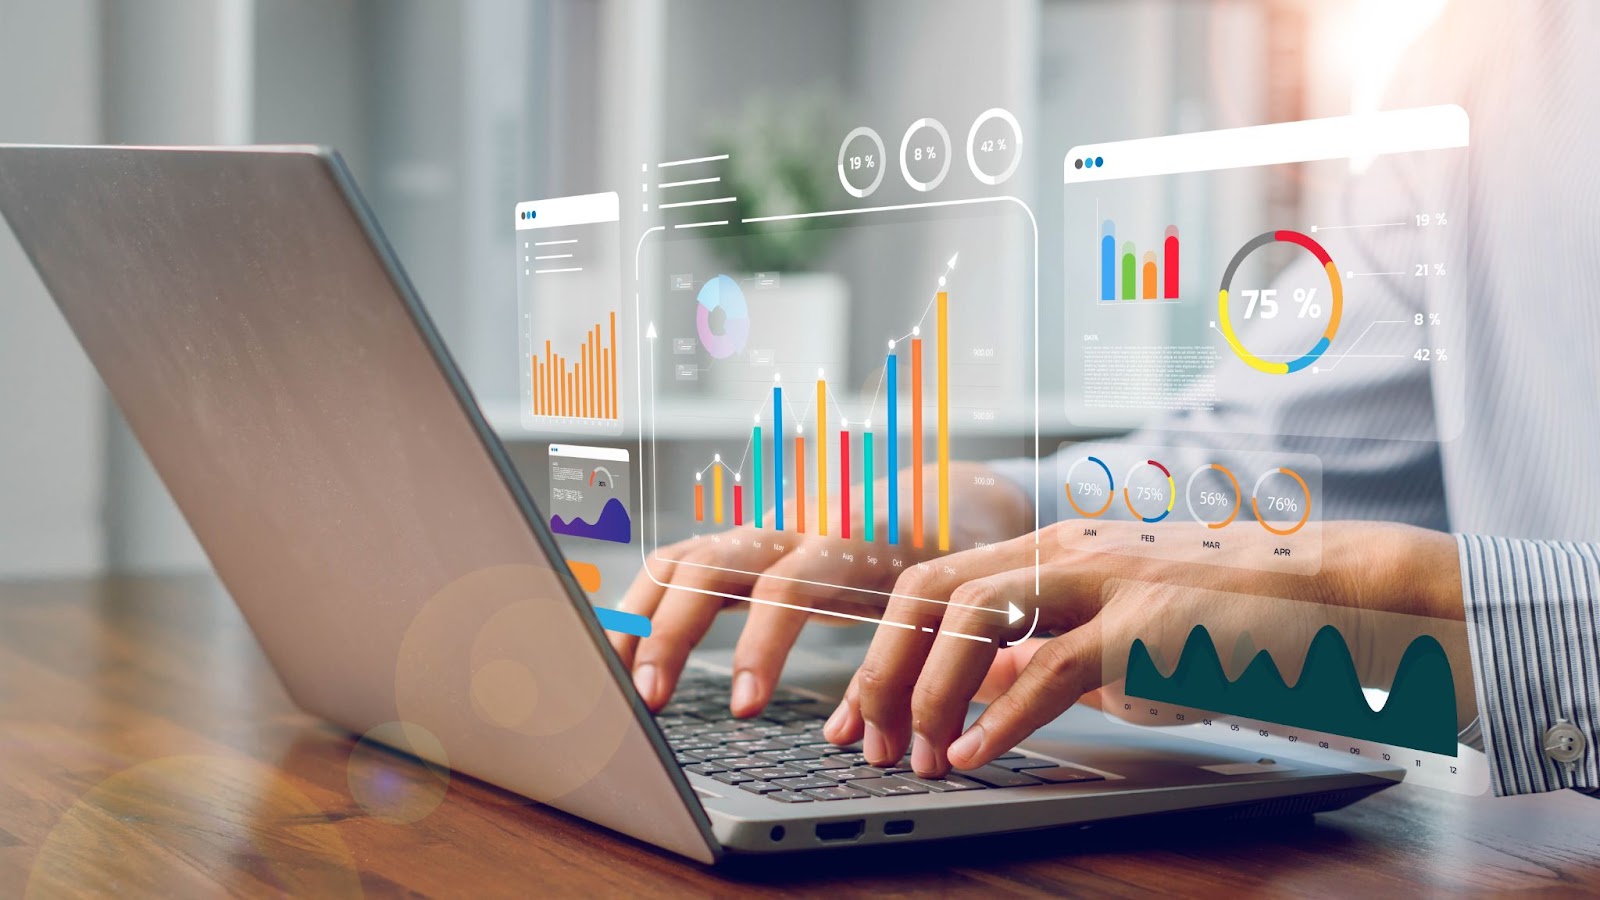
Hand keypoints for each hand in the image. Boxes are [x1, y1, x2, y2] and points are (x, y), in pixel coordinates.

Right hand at [609, 462, 1032, 714]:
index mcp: (853, 542)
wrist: (956, 497)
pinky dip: (644, 606)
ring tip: (615, 684)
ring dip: (639, 619)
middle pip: (710, 564)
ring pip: (682, 559)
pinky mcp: (746, 547)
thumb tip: (861, 742)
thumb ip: (907, 668)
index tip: (744, 708)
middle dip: (670, 634)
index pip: (788, 585)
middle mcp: (796, 528)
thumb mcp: (945, 610)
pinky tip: (621, 652)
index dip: (759, 645)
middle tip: (648, 703)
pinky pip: (680, 566)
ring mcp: (763, 533)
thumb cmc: (954, 561)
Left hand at [825, 518, 1468, 776]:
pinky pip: (1049, 671)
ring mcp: (1103, 584)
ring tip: (914, 756)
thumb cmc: (1228, 620)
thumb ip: (1045, 653)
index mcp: (1051, 553)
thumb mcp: (1118, 635)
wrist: (1335, 597)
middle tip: (860, 737)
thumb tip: (978, 689)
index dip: (880, 649)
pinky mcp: (1144, 627)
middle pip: (929, 594)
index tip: (856, 711)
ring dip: (927, 696)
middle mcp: (1065, 555)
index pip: (932, 586)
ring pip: (973, 622)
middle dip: (880, 669)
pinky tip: (973, 757)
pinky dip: (999, 721)